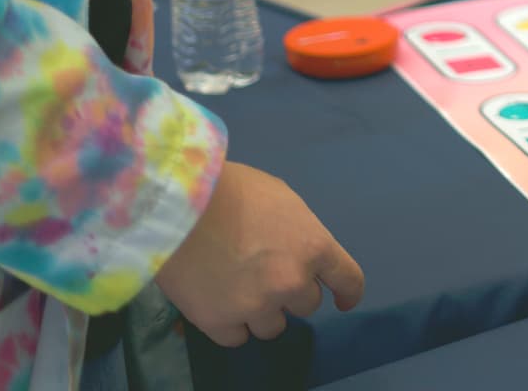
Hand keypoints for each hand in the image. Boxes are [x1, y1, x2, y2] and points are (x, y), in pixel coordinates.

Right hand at [155, 162, 364, 346]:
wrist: (179, 206)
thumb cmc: (233, 190)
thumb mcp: (282, 199)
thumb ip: (297, 230)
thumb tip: (295, 247)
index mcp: (314, 247)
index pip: (348, 280)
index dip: (347, 293)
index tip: (343, 300)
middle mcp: (292, 282)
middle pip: (307, 304)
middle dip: (292, 292)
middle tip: (266, 275)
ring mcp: (257, 306)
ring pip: (273, 327)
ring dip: (262, 312)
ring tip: (238, 291)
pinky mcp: (220, 322)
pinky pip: (237, 337)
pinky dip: (231, 325)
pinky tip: (219, 305)